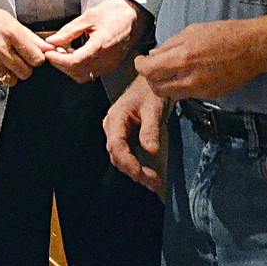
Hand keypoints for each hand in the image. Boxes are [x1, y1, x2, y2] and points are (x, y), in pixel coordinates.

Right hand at [0, 3, 51, 85]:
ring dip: (11, 74)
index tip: (34, 57)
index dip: (37, 59)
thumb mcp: (12, 22)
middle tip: (20, 60)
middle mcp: (0, 49)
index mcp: (12, 34)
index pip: (36, 58)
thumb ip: (31, 37)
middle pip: (25, 72)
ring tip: (6, 62)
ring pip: (11, 80)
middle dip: (26, 68)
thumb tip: (48, 48)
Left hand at [43, 0, 151, 83]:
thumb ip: (69, 31)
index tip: (49, 52)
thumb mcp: (89, 16)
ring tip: (63, 52)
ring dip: (70, 68)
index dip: (58, 60)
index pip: (74, 62)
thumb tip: (52, 41)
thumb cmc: (115, 12)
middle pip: (77, 72)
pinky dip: (80, 67)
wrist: (136, 14)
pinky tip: (76, 54)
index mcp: (101, 45)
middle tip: (53, 51)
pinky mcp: (112, 65)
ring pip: (83, 76)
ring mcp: (111, 64)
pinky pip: (92, 73)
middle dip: (61, 64)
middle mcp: (107, 59)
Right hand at [103, 75, 166, 193]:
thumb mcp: (154, 108)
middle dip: (134, 171)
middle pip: (118, 155)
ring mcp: (116, 132)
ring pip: (121, 157)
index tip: (140, 174)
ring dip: (136, 171)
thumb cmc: (151, 91)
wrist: (150, 82)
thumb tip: (152, 151)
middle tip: (153, 182)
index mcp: (116, 118)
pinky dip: (137, 165)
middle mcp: (112, 127)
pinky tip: (149, 175)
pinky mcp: (123, 136)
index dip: (127, 162)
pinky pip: (127, 154)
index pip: (116, 145)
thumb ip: (151, 129)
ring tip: (154, 183)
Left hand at [135, 18, 266, 100]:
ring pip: (170, 94)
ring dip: (165, 84)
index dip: (140, 66)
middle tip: (153, 68)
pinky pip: (188, 95)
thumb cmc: (224, 33)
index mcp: (182, 57)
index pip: (148, 70)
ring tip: (170, 71)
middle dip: (150, 78)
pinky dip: (182, 86)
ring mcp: (200, 89)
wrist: (252, 48)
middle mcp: (189, 77)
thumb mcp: (193, 31)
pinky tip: (189, 74)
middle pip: (156, 87)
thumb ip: (170, 45)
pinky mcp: (209, 96)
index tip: (140, 61)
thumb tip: (153, 55)